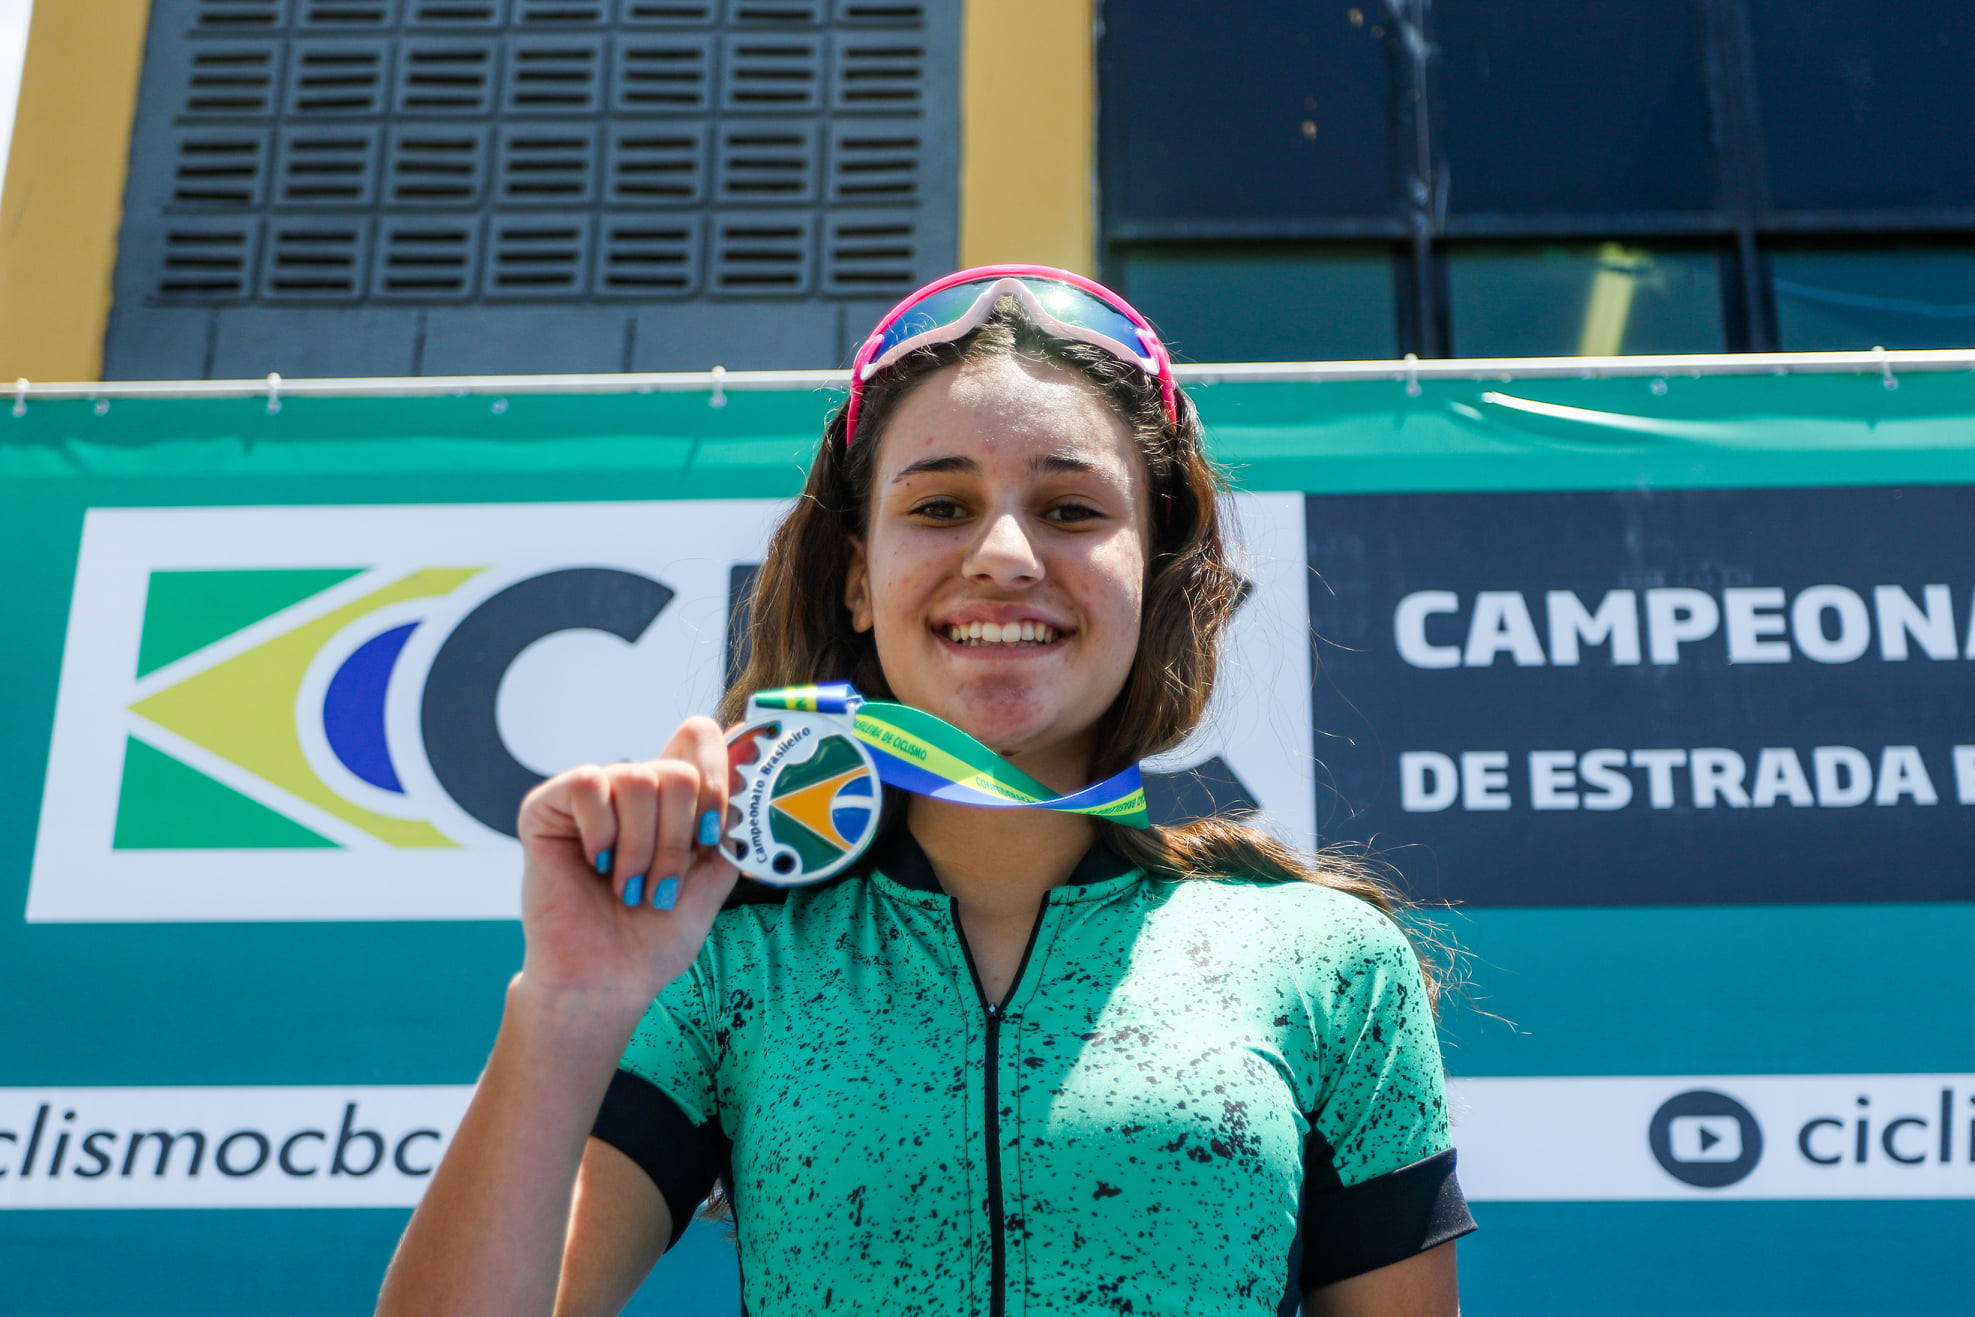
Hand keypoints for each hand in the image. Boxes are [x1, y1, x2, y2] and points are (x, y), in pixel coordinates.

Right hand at [513, 715, 743, 1017]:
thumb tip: (750, 763)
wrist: (606, 980)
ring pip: (638, 777)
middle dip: (679, 840)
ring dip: (643, 847)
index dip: (718, 773)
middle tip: (661, 887)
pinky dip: (602, 832)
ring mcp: (590, 796)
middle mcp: (631, 789)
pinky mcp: (546, 807)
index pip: (697, 736)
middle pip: (678, 771)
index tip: (712, 833)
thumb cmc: (655, 936)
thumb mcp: (714, 876)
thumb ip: (732, 822)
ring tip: (629, 887)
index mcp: (671, 800)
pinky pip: (590, 783)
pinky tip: (596, 863)